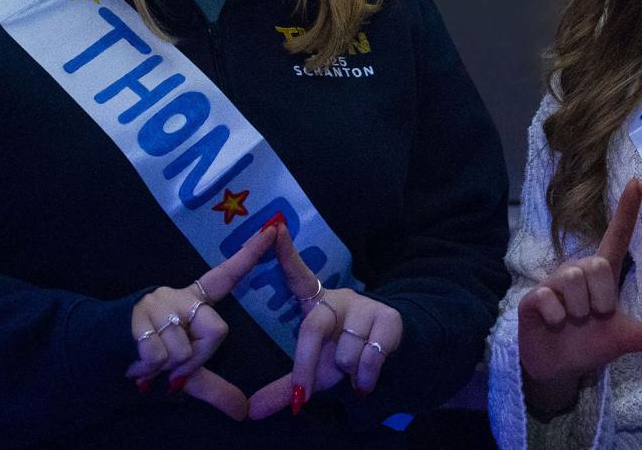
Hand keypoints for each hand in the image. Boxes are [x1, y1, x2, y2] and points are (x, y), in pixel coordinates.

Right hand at [126, 223, 277, 419]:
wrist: (105, 354)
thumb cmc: (152, 356)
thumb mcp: (187, 372)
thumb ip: (216, 388)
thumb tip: (242, 412)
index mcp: (195, 301)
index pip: (227, 276)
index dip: (250, 253)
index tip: (273, 228)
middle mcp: (180, 296)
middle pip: (216, 331)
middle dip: (198, 357)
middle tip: (174, 361)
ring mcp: (159, 303)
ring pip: (186, 349)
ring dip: (168, 365)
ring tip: (151, 358)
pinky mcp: (138, 316)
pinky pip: (161, 354)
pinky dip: (150, 367)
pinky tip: (138, 360)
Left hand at [247, 225, 403, 419]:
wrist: (390, 354)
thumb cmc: (342, 355)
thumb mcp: (314, 370)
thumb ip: (283, 388)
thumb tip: (251, 413)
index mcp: (316, 303)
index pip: (298, 274)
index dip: (285, 252)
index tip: (273, 228)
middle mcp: (339, 298)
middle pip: (314, 329)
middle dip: (306, 366)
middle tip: (303, 395)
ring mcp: (365, 306)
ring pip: (344, 352)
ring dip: (346, 372)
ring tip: (351, 370)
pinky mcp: (389, 319)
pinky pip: (367, 358)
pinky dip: (363, 378)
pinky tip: (365, 380)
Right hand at [518, 180, 641, 413]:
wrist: (556, 367)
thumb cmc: (590, 343)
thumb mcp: (624, 339)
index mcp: (602, 274)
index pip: (616, 236)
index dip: (626, 211)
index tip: (637, 182)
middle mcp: (579, 269)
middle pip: (597, 264)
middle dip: (600, 298)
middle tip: (593, 316)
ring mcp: (554, 281)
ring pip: (574, 278)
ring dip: (579, 310)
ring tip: (573, 321)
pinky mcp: (533, 295)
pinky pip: (551, 299)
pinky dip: (557, 317)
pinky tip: (554, 323)